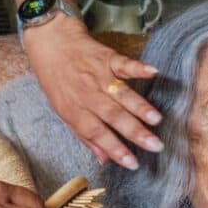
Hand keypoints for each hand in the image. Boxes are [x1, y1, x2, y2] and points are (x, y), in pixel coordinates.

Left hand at [21, 13, 162, 169]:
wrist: (51, 44)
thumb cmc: (57, 81)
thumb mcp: (63, 111)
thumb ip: (85, 135)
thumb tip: (105, 160)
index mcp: (75, 111)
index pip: (97, 133)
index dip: (115, 149)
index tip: (133, 163)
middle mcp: (87, 94)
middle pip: (113, 115)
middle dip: (135, 132)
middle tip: (155, 145)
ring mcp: (98, 75)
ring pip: (121, 93)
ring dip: (140, 106)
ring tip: (156, 120)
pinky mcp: (107, 58)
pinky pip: (124, 64)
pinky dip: (138, 68)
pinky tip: (153, 72)